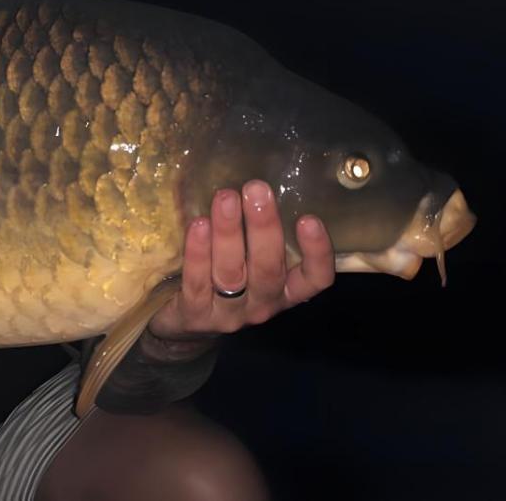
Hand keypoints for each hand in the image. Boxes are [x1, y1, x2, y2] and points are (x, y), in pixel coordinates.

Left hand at [146, 180, 334, 348]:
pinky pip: (198, 282)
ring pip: (232, 273)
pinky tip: (198, 225)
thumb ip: (260, 231)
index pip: (316, 279)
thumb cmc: (226, 277)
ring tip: (225, 198)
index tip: (309, 218)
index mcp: (286, 290)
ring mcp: (230, 314)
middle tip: (257, 190)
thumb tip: (259, 181)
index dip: (317, 252)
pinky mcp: (196, 315)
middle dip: (264, 227)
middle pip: (268, 269)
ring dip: (229, 233)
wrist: (187, 325)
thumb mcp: (253, 260)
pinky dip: (198, 253)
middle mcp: (263, 304)